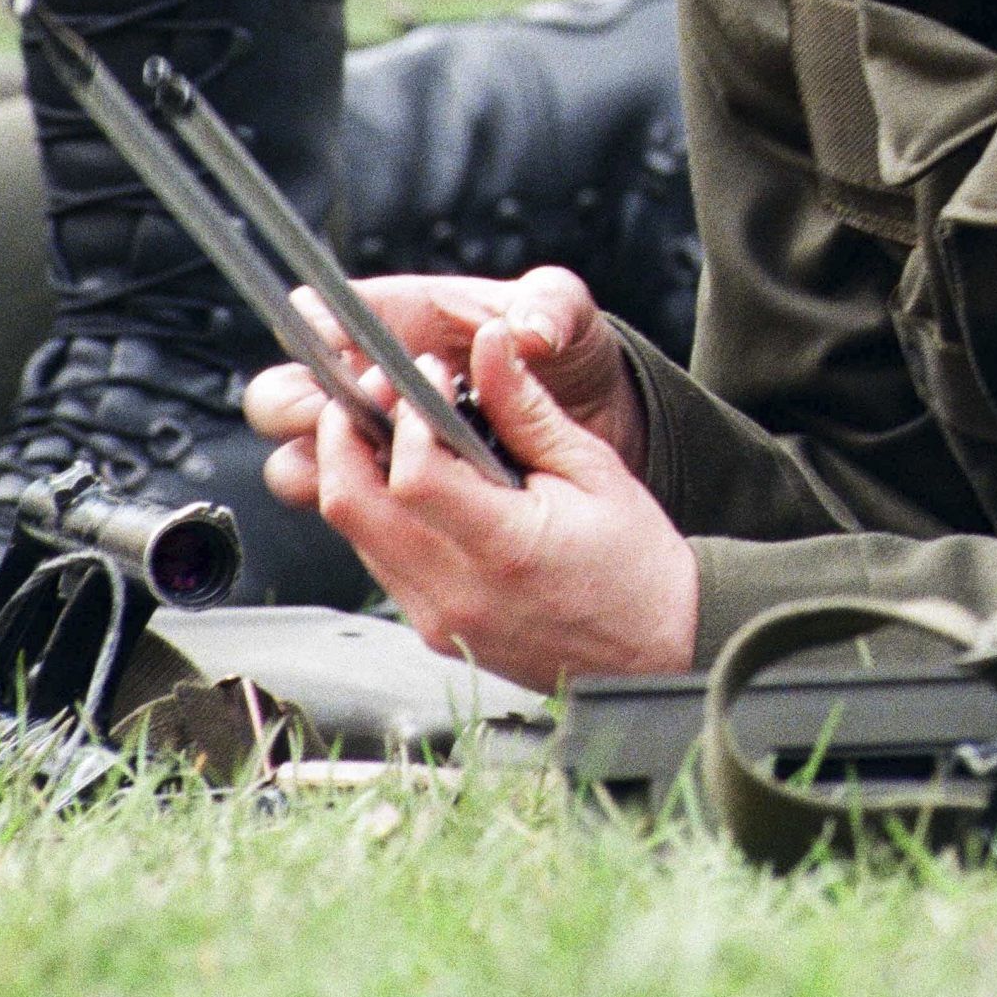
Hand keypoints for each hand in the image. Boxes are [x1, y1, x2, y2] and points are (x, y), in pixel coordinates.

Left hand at [250, 290, 697, 690]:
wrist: (653, 653)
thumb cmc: (635, 565)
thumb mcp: (593, 470)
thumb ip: (526, 408)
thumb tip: (489, 343)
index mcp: (505, 548)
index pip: (411, 476)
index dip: (405, 415)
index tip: (426, 375)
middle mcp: (456, 592)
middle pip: (350, 505)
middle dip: (343, 435)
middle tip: (374, 392)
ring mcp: (437, 619)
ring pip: (353, 533)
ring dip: (358, 472)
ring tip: (400, 430)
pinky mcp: (432, 631)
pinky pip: (379, 561)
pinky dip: (381, 512)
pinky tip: (418, 485)